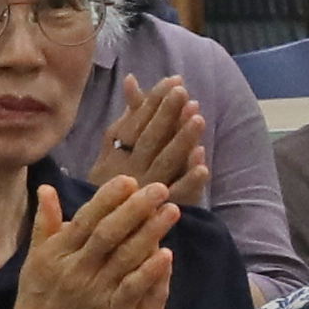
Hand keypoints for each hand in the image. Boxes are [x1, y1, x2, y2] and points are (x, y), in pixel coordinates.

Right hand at [0, 176, 176, 308]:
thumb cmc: (37, 301)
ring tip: (172, 211)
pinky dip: (149, 271)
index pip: (85, 219)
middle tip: (160, 188)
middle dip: (135, 208)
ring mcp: (94, 291)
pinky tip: (167, 254)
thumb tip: (46, 188)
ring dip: (151, 232)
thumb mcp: (35, 262)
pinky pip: (133, 288)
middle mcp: (75, 269)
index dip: (108, 199)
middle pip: (109, 233)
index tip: (129, 180)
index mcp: (56, 254)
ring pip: (126, 256)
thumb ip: (45, 225)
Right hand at [101, 66, 206, 201]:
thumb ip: (127, 116)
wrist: (104, 230)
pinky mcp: (162, 211)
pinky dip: (190, 181)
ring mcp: (147, 190)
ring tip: (199, 118)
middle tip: (184, 93)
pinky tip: (204, 166)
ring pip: (166, 162)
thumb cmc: (112, 183)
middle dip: (167, 114)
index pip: (137, 123)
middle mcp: (131, 169)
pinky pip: (177, 195)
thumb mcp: (112, 149)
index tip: (174, 81)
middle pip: (151, 138)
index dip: (155, 102)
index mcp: (117, 154)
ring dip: (182, 140)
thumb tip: (132, 79)